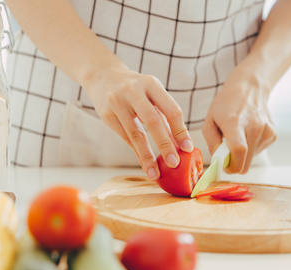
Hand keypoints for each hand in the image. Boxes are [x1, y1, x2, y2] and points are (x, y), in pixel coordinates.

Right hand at [82, 62, 193, 180]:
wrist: (102, 75)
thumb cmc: (135, 89)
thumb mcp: (152, 95)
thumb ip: (165, 118)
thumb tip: (181, 145)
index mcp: (151, 84)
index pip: (171, 109)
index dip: (180, 130)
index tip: (188, 148)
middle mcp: (134, 91)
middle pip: (153, 121)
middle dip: (165, 144)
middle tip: (174, 163)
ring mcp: (118, 103)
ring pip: (136, 133)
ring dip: (147, 156)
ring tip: (155, 173)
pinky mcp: (106, 115)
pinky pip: (125, 138)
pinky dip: (137, 153)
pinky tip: (145, 165)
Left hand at [202, 63, 275, 173]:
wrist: (250, 88)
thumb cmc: (227, 104)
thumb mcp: (210, 120)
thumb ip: (212, 143)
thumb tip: (219, 162)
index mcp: (235, 122)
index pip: (239, 150)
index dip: (232, 165)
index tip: (225, 167)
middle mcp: (254, 126)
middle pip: (246, 161)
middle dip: (235, 164)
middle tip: (227, 154)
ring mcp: (266, 130)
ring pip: (252, 159)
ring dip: (243, 155)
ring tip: (238, 137)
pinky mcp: (273, 134)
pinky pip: (259, 151)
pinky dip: (251, 148)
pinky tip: (248, 134)